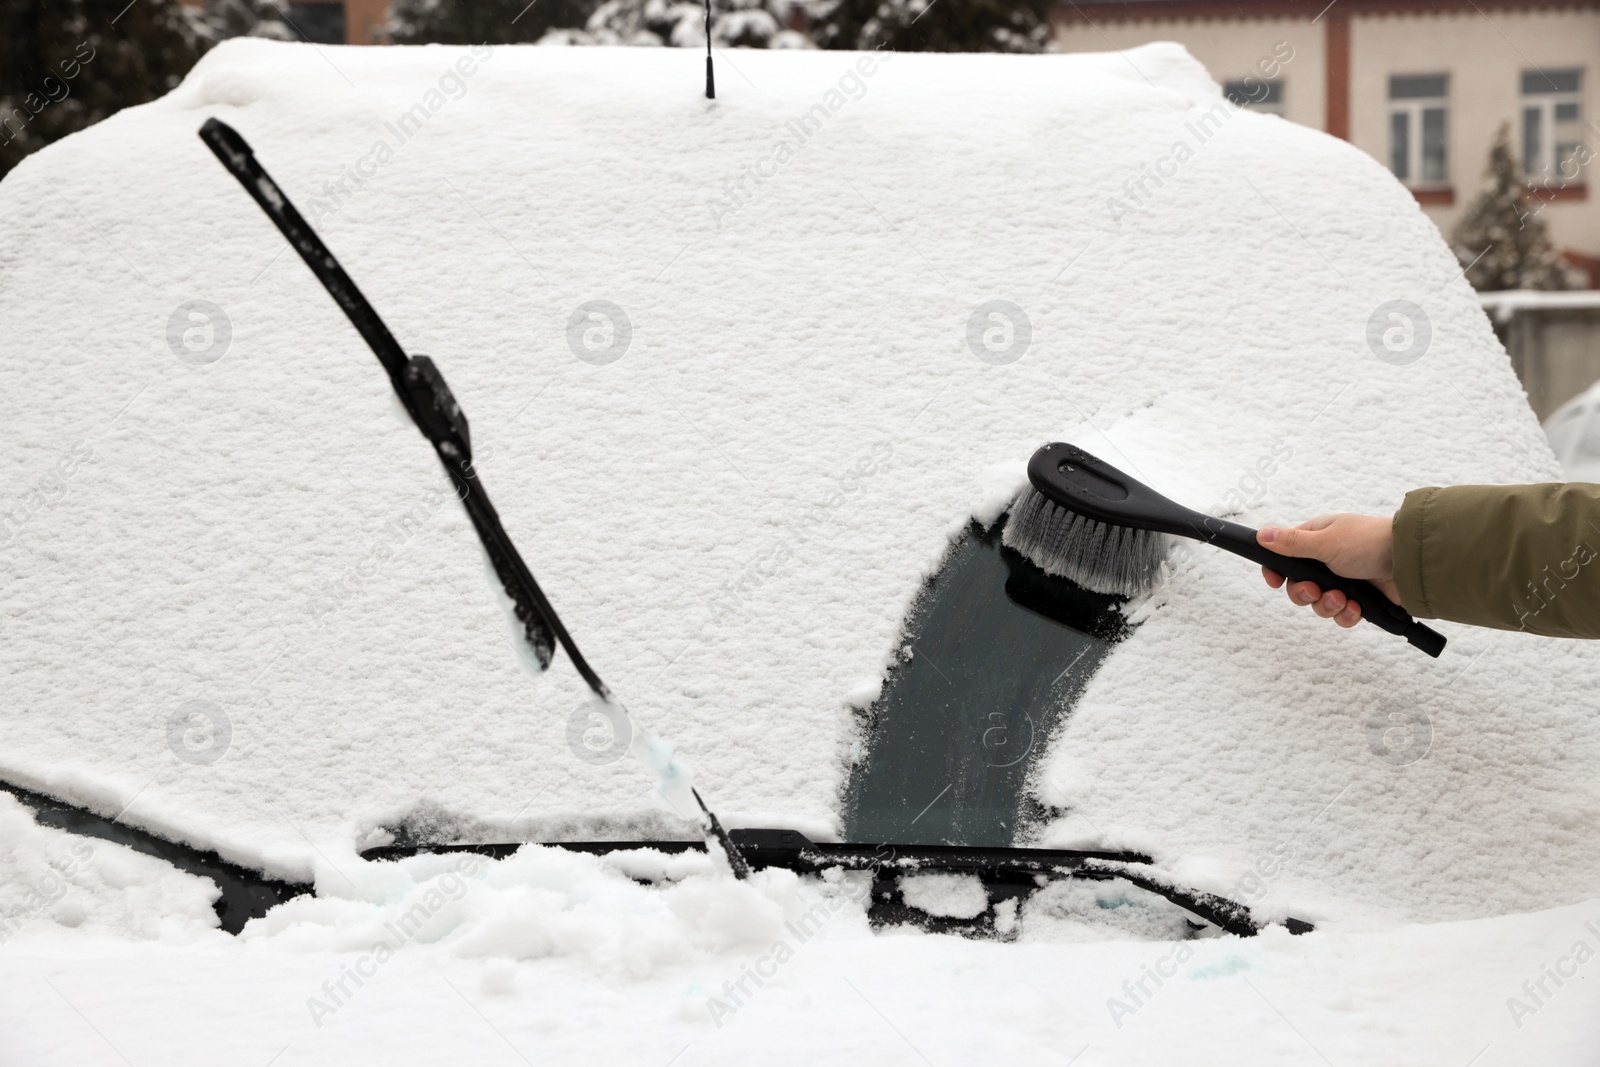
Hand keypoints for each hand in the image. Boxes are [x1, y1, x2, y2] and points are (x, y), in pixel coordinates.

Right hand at [1256, 514, 1398, 627]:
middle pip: (1299, 585)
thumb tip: (1262, 534)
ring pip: (1319, 603)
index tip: (1276, 581)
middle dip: (1305, 594)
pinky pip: (1341, 615)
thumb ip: (1291, 543)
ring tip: (1343, 599)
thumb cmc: (1369, 542)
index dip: (1277, 571)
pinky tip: (1356, 607)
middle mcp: (1328, 560)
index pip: (1284, 556)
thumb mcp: (1324, 541)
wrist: (1410, 562)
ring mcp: (1345, 580)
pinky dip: (1346, 614)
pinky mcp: (1361, 599)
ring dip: (1328, 606)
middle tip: (1316, 591)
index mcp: (1317, 539)